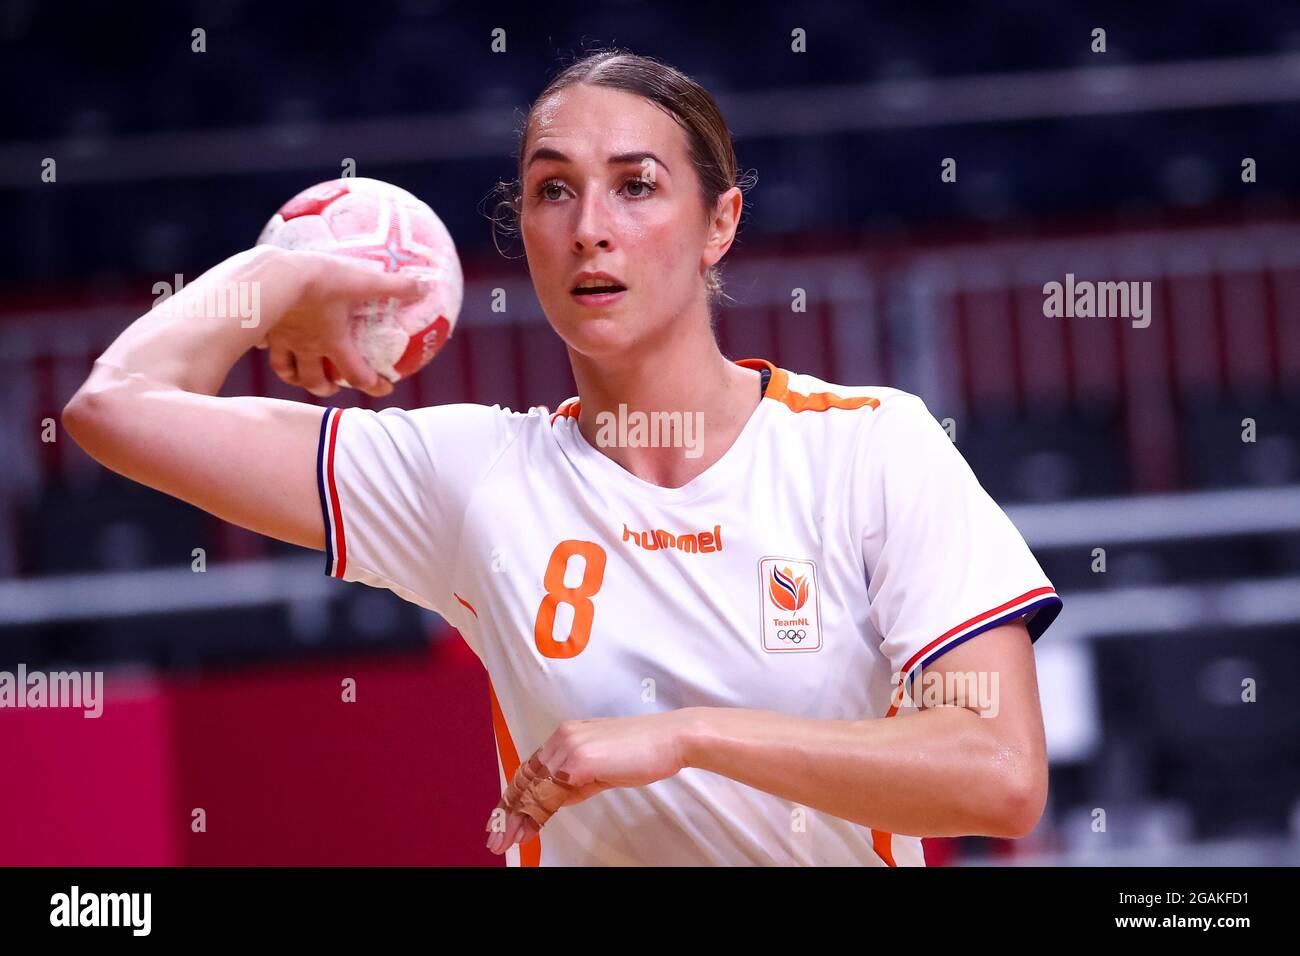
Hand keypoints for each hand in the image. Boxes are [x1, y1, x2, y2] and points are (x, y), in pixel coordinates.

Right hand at [257, 248, 427, 398]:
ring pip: (285, 369)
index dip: (372, 385)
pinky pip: (261, 343)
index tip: (383, 389)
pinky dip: (264, 346)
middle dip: (325, 388)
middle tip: (334, 388)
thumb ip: (393, 286)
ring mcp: (281, 340)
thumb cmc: (318, 281)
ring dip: (295, 377)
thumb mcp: (360, 280)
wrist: (270, 275)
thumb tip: (425, 287)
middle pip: (314, 380)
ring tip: (300, 376)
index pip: (355, 374)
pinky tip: (264, 340)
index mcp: (332, 342)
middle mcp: (306, 347)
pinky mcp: (261, 327)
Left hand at [484, 710, 698, 854]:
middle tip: (496, 837)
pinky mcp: (580, 761)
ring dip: (519, 818)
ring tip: (508, 841)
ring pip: (535, 789)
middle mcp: (563, 738)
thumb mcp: (602, 766)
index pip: (531, 769)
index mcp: (567, 735)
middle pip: (526, 779)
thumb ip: (577, 779)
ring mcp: (570, 748)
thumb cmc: (643, 750)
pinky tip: (530, 829)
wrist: (669, 739)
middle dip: (509, 811)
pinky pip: (552, 793)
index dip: (514, 795)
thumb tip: (558, 798)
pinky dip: (538, 814)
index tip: (503, 818)